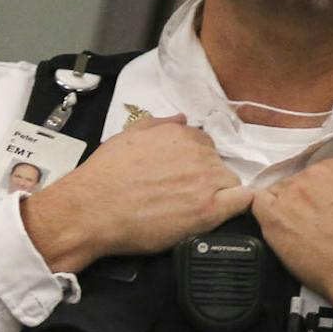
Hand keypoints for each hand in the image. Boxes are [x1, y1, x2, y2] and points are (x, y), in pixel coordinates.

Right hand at [21, 114, 254, 271]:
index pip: (203, 144)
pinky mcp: (209, 210)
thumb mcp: (124, 138)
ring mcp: (205, 181)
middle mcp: (197, 153)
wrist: (90, 211)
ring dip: (217, 192)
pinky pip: (242, 201)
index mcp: (179, 134)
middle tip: (180, 194)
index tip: (180, 175)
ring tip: (190, 207)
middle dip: (204, 176)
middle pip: (218, 163)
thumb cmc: (101, 177)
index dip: (193, 161)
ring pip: (231, 182)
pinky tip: (219, 212)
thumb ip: (157, 125)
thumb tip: (181, 119)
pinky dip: (236, 205)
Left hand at [252, 153, 332, 323]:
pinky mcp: (272, 216)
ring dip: (281, 207)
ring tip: (298, 228)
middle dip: (298, 198)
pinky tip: (275, 225)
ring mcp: (289, 194)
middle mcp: (310, 174)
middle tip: (310, 219)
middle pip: (292, 181)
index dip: (314, 189)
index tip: (320, 204)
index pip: (312, 170)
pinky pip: (255, 205)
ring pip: (274, 193)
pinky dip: (261, 213)